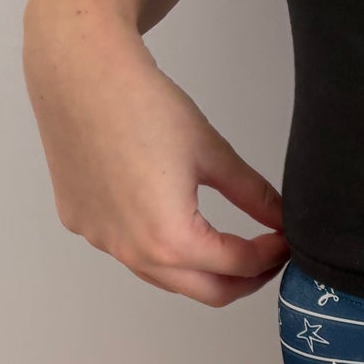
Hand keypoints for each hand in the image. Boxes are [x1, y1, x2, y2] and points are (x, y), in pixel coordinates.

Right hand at [22, 0, 288, 307]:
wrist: (79, 71)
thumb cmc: (142, 104)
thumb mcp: (213, 153)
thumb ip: (254, 195)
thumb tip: (283, 221)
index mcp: (170, 239)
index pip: (238, 267)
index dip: (270, 257)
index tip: (285, 242)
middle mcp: (131, 251)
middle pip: (205, 291)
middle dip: (243, 279)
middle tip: (265, 258)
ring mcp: (100, 240)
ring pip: (164, 277)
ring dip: (199, 268)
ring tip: (224, 244)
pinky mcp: (79, 222)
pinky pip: (127, 251)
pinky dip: (157, 247)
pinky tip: (170, 220)